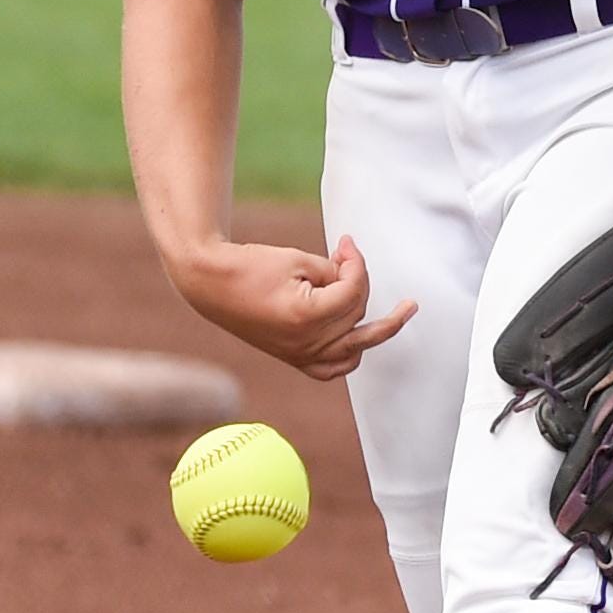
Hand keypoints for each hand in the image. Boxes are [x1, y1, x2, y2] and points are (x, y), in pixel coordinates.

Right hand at [173, 235, 415, 381]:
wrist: (211, 284)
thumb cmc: (251, 267)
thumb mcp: (299, 260)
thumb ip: (336, 272)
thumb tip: (356, 279)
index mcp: (306, 317)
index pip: (353, 291)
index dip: (356, 263)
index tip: (345, 243)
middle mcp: (305, 343)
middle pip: (356, 313)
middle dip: (358, 280)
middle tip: (346, 255)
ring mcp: (299, 355)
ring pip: (355, 345)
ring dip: (375, 326)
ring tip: (401, 312)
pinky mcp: (293, 357)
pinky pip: (332, 368)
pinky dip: (351, 355)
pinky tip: (365, 339)